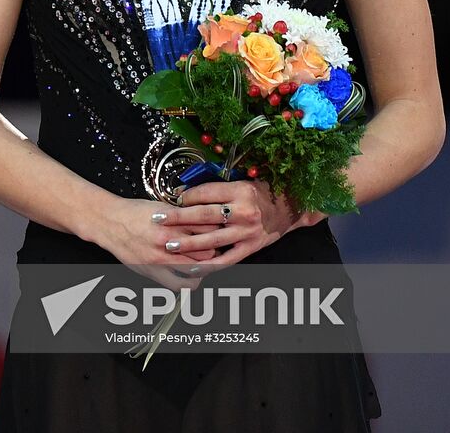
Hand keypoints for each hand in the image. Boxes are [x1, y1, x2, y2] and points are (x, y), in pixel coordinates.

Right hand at [86, 194, 224, 292]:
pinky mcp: (152, 272)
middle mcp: (168, 242)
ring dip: (205, 268)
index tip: (221, 232)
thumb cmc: (135, 212)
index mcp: (173, 221)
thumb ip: (184, 217)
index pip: (208, 230)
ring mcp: (160, 259)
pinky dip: (189, 282)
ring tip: (206, 263)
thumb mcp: (163, 207)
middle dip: (215, 251)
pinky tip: (191, 276)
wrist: (110, 222)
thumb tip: (206, 222)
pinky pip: (178, 285)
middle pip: (206, 252)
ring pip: (196, 271)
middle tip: (217, 249)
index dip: (218, 232)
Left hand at [155, 179, 315, 269]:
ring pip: (212, 239)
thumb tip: (187, 190)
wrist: (290, 207)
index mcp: (240, 190)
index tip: (172, 199)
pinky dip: (210, 265)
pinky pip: (227, 259)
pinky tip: (193, 267)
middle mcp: (244, 211)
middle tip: (159, 219)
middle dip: (179, 218)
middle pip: (204, 215)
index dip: (186, 196)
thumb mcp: (243, 182)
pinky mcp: (250, 247)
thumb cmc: (264, 192)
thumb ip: (219, 187)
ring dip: (189, 243)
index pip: (206, 194)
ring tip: (169, 244)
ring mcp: (247, 232)